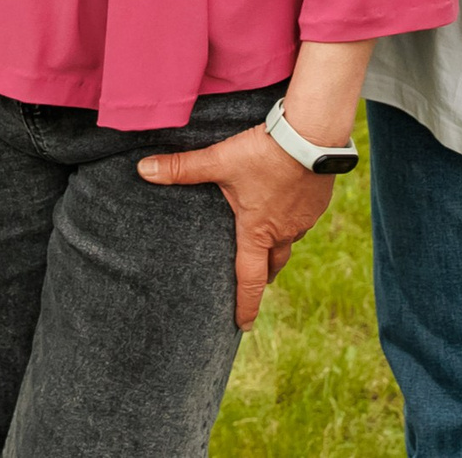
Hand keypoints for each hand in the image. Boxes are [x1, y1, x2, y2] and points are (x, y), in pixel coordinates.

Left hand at [139, 127, 337, 328]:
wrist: (311, 136)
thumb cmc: (264, 153)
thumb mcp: (219, 161)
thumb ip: (181, 168)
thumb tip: (143, 170)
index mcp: (257, 232)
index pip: (250, 280)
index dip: (246, 305)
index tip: (244, 325)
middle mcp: (284, 232)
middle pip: (273, 264)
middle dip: (263, 275)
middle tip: (256, 283)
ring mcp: (305, 219)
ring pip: (290, 241)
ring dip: (278, 246)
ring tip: (268, 243)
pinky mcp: (318, 202)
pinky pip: (304, 220)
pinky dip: (293, 219)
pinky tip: (288, 206)